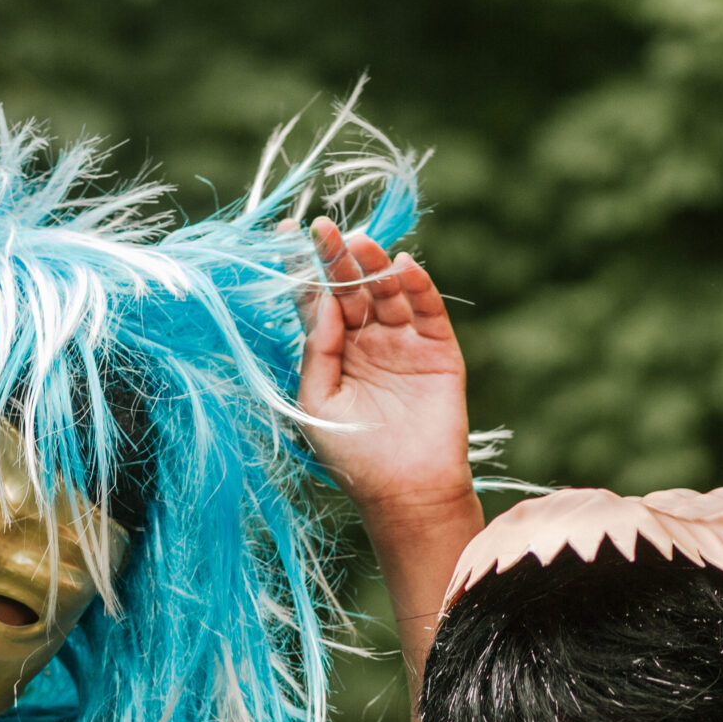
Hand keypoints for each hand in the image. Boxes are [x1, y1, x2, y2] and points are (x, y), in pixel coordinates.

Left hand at [296, 217, 473, 516]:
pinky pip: (427, 310)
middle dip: (336, 259)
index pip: (316, 302)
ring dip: (374, 265)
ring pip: (387, 292)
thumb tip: (321, 303)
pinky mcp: (438, 351)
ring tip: (360, 242)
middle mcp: (367, 341)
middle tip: (322, 228)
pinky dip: (418, 287)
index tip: (283, 233)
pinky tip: (403, 266)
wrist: (407, 493)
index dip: (302, 270)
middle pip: (350, 289)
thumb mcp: (317, 403)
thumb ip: (316, 352)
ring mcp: (403, 343)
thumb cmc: (353, 456)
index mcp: (333, 353)